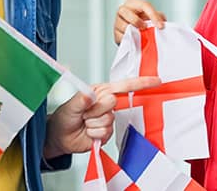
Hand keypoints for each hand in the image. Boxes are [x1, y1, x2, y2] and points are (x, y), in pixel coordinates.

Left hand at [43, 76, 160, 157]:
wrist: (60, 136)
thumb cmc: (65, 116)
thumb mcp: (70, 105)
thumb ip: (80, 100)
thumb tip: (90, 95)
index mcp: (100, 91)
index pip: (123, 86)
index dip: (140, 84)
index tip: (156, 81)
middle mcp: (106, 104)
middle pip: (113, 103)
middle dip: (95, 108)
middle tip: (83, 112)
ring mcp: (108, 119)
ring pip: (107, 120)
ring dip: (92, 123)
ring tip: (83, 122)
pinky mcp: (107, 133)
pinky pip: (104, 133)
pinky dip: (93, 133)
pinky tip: (87, 132)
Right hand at [113, 0, 167, 43]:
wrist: (135, 32)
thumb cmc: (144, 21)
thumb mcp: (152, 16)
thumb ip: (159, 17)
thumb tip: (161, 22)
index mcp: (133, 3)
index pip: (144, 5)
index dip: (153, 15)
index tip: (160, 26)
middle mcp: (123, 10)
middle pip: (127, 13)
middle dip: (137, 22)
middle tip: (145, 28)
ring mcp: (117, 22)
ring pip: (124, 27)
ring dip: (134, 33)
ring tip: (142, 36)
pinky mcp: (115, 34)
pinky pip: (122, 37)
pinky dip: (130, 40)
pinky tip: (136, 41)